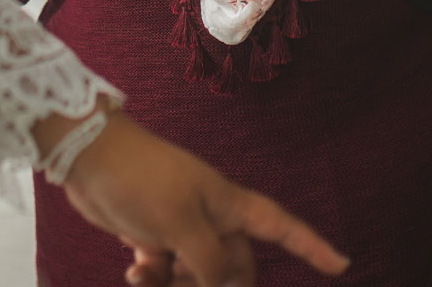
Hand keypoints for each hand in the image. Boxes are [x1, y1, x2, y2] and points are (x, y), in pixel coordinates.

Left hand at [55, 111, 348, 286]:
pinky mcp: (154, 233)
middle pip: (234, 265)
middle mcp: (211, 216)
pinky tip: (133, 271)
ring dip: (175, 284)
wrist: (89, 157)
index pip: (281, 227)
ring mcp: (182, 225)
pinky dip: (152, 277)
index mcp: (228, 205)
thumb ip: (207, 261)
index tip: (342, 265)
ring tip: (145, 275)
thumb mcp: (181, 224)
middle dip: (215, 285)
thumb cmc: (141, 179)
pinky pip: (166, 270)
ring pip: (196, 274)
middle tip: (181, 280)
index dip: (312, 247)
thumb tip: (218, 285)